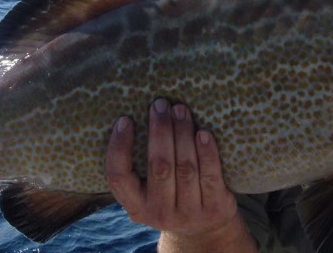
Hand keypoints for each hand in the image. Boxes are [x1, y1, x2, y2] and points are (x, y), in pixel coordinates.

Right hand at [105, 99, 254, 250]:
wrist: (205, 228)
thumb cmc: (171, 195)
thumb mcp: (149, 191)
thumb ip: (141, 165)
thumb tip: (140, 114)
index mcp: (136, 206)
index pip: (118, 177)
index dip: (119, 148)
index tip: (125, 120)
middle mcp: (159, 212)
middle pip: (159, 167)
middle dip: (159, 131)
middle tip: (161, 104)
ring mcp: (188, 213)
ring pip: (185, 168)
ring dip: (183, 134)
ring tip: (181, 110)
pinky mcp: (214, 208)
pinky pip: (210, 175)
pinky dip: (207, 152)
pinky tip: (203, 132)